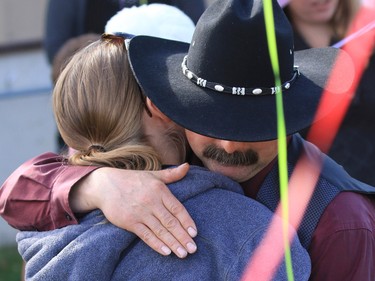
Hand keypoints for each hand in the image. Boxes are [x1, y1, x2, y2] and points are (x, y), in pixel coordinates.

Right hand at [70, 163, 197, 257]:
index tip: (194, 233)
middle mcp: (151, 201)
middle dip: (183, 237)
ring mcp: (140, 213)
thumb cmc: (132, 180)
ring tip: (183, 253)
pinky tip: (166, 252)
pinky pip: (145, 235)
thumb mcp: (153, 175)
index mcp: (159, 190)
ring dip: (173, 243)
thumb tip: (187, 166)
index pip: (177, 208)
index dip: (187, 221)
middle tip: (193, 249)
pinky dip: (156, 244)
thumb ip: (172, 174)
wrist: (105, 185)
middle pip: (170, 222)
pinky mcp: (129, 222)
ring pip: (160, 231)